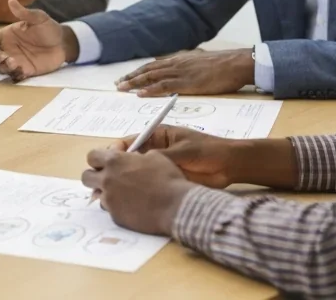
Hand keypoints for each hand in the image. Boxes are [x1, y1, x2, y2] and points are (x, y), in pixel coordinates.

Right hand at [0, 0, 73, 79]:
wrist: (63, 43)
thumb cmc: (49, 28)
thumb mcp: (38, 18)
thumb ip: (24, 13)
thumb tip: (11, 0)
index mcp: (8, 35)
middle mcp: (9, 49)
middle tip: (3, 57)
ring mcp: (17, 61)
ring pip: (2, 68)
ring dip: (4, 67)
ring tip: (14, 62)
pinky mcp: (26, 71)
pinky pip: (15, 76)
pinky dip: (15, 75)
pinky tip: (21, 71)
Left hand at [82, 148, 191, 235]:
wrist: (175, 206)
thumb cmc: (167, 178)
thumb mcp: (155, 156)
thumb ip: (137, 156)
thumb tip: (132, 159)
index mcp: (115, 161)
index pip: (92, 156)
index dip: (100, 158)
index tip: (109, 160)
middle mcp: (107, 180)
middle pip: (86, 177)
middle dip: (95, 176)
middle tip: (110, 178)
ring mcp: (110, 200)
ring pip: (98, 195)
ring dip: (107, 193)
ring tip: (124, 194)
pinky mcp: (116, 217)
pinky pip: (111, 210)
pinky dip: (118, 207)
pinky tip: (132, 207)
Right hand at [109, 126, 299, 189]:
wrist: (230, 165)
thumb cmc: (207, 150)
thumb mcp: (181, 152)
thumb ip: (160, 158)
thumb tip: (136, 165)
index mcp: (156, 136)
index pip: (129, 141)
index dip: (116, 151)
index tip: (109, 161)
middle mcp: (154, 150)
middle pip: (128, 159)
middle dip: (116, 168)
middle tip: (106, 179)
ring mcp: (159, 166)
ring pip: (135, 174)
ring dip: (125, 182)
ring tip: (114, 191)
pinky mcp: (165, 181)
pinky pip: (147, 186)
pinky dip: (138, 192)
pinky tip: (130, 199)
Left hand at [116, 49, 254, 95]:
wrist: (236, 63)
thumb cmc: (224, 64)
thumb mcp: (202, 61)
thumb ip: (189, 65)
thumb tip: (182, 68)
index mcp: (180, 59)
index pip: (154, 65)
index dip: (140, 71)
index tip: (128, 76)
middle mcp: (177, 63)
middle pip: (149, 70)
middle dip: (132, 77)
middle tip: (117, 84)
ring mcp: (181, 72)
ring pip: (152, 77)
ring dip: (135, 83)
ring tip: (122, 88)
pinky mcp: (187, 82)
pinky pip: (164, 86)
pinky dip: (150, 90)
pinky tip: (140, 93)